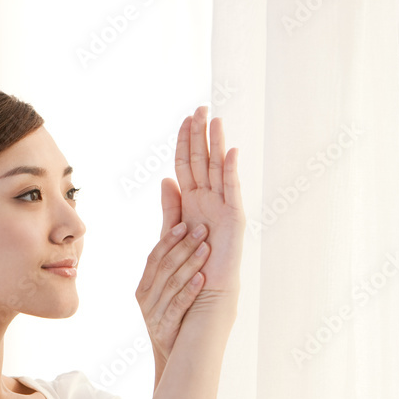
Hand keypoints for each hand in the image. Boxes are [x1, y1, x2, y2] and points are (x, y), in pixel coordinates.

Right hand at [135, 218, 211, 367]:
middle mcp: (145, 297)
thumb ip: (172, 267)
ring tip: (206, 248)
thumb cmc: (177, 319)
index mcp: (144, 286)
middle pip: (164, 266)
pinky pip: (177, 305)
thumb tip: (179, 234)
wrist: (175, 356)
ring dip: (190, 263)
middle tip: (203, 230)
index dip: (168, 240)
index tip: (185, 224)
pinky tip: (202, 278)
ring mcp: (153, 313)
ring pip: (172, 282)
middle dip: (184, 246)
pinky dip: (190, 290)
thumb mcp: (168, 292)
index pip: (154, 257)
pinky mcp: (164, 327)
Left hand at [163, 105, 245, 313]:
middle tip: (201, 107)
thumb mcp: (171, 231)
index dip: (185, 141)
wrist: (203, 290)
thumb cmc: (187, 265)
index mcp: (191, 200)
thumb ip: (170, 205)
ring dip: (216, 144)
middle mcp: (207, 199)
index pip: (186, 163)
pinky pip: (231, 189)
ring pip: (217, 168)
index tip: (185, 118)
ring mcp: (222, 206)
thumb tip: (165, 179)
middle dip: (200, 133)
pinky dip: (230, 171)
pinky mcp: (233, 218)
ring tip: (215, 119)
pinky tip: (229, 151)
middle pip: (202, 159)